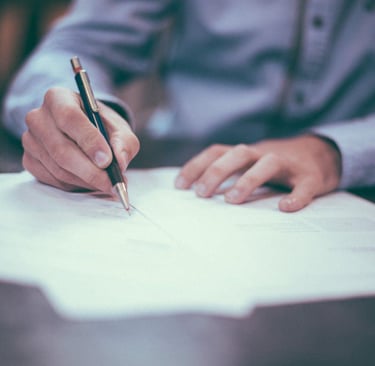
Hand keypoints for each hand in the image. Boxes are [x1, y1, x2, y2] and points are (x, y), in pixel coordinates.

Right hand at [22, 87, 139, 191]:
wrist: (86, 133)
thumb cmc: (102, 127)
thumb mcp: (119, 129)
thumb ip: (124, 142)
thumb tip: (120, 162)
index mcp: (59, 98)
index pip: (70, 118)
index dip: (89, 141)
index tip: (107, 160)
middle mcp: (38, 117)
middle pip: (61, 149)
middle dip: (90, 171)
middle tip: (112, 183)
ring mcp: (30, 140)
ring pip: (58, 168)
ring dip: (86, 181)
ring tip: (107, 183)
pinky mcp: (30, 160)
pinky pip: (53, 180)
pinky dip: (75, 185)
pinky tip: (90, 182)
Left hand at [175, 135, 341, 211]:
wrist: (321, 154)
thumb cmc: (276, 165)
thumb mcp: (250, 164)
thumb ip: (230, 173)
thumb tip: (197, 193)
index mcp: (247, 153)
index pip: (216, 152)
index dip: (196, 166)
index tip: (179, 186)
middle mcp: (264, 154)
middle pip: (238, 154)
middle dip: (217, 171)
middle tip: (201, 194)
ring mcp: (289, 164)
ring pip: (268, 163)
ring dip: (248, 179)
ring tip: (232, 200)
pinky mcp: (311, 177)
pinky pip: (305, 185)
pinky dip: (296, 196)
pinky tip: (286, 208)